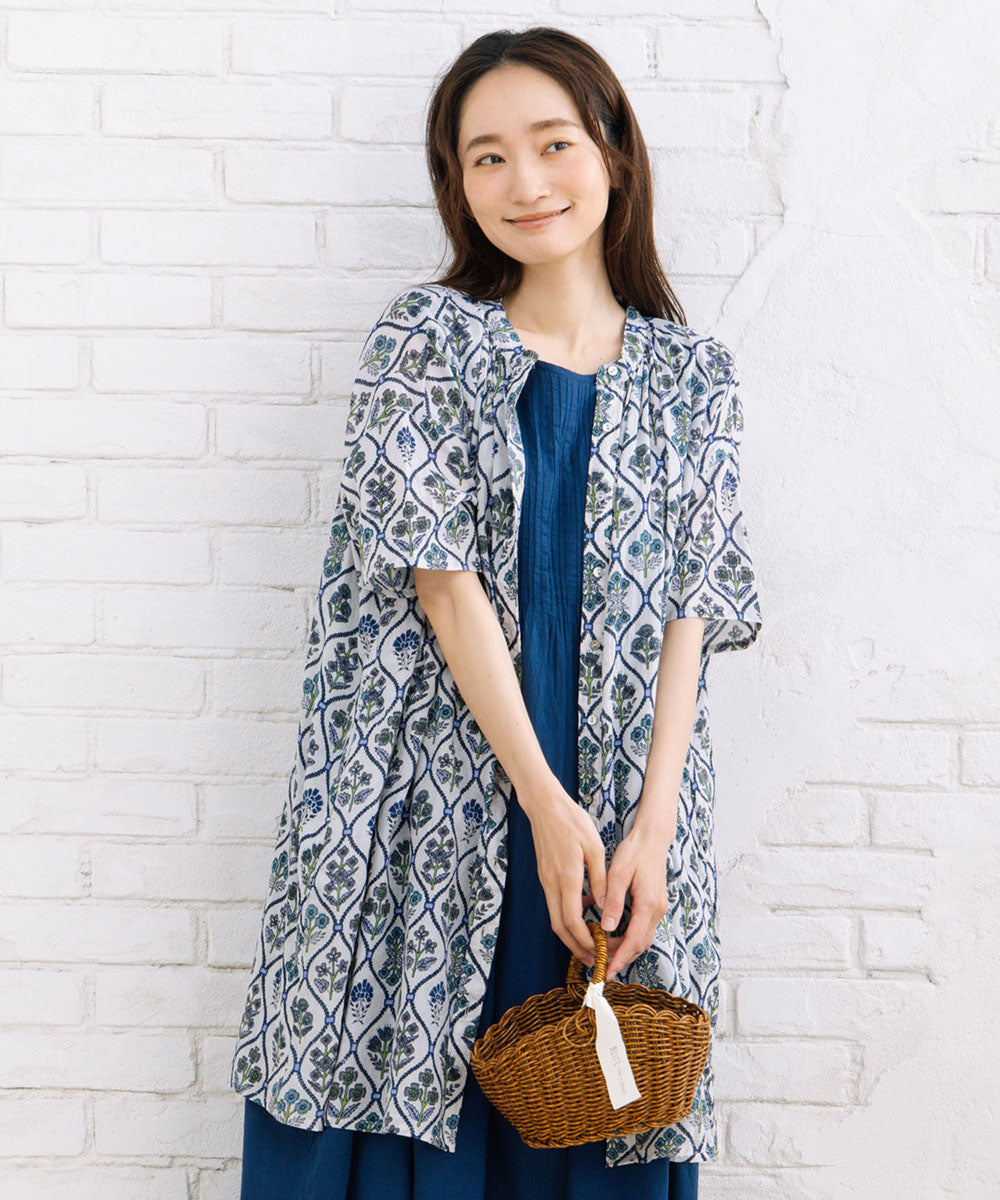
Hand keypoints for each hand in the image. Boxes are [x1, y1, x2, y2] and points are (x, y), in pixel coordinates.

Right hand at [519, 778, 607, 966]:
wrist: (544, 806)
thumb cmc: (572, 822)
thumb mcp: (594, 848)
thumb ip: (600, 880)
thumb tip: (605, 907)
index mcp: (566, 878)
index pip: (571, 920)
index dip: (584, 940)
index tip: (598, 951)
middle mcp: (552, 884)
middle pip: (559, 927)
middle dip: (575, 947)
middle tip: (593, 960)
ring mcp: (546, 881)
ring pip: (555, 918)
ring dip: (571, 935)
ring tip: (590, 944)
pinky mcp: (545, 876)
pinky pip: (556, 904)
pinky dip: (568, 916)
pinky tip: (585, 912)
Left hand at [582, 823, 669, 980]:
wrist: (652, 839)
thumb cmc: (634, 852)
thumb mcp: (619, 873)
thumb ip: (614, 901)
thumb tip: (607, 927)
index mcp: (648, 904)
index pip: (634, 941)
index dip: (620, 958)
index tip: (606, 971)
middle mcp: (657, 910)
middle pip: (639, 944)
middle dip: (620, 957)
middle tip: (599, 964)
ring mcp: (658, 908)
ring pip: (642, 938)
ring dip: (624, 948)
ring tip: (603, 952)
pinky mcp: (655, 905)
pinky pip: (643, 928)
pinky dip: (628, 937)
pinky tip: (612, 935)